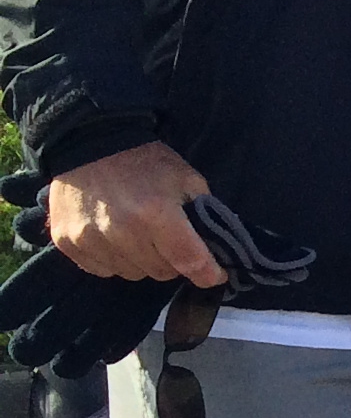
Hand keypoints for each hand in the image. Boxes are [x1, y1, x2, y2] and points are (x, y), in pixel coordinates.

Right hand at [47, 142, 223, 286]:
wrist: (89, 142)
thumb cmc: (145, 161)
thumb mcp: (187, 179)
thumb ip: (204, 214)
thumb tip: (216, 247)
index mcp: (157, 213)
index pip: (190, 261)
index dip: (208, 273)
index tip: (215, 275)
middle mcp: (122, 231)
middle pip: (162, 272)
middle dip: (173, 261)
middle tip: (170, 241)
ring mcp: (90, 239)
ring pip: (132, 274)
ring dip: (142, 262)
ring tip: (140, 234)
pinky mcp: (67, 242)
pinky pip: (102, 270)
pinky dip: (114, 260)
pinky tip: (115, 237)